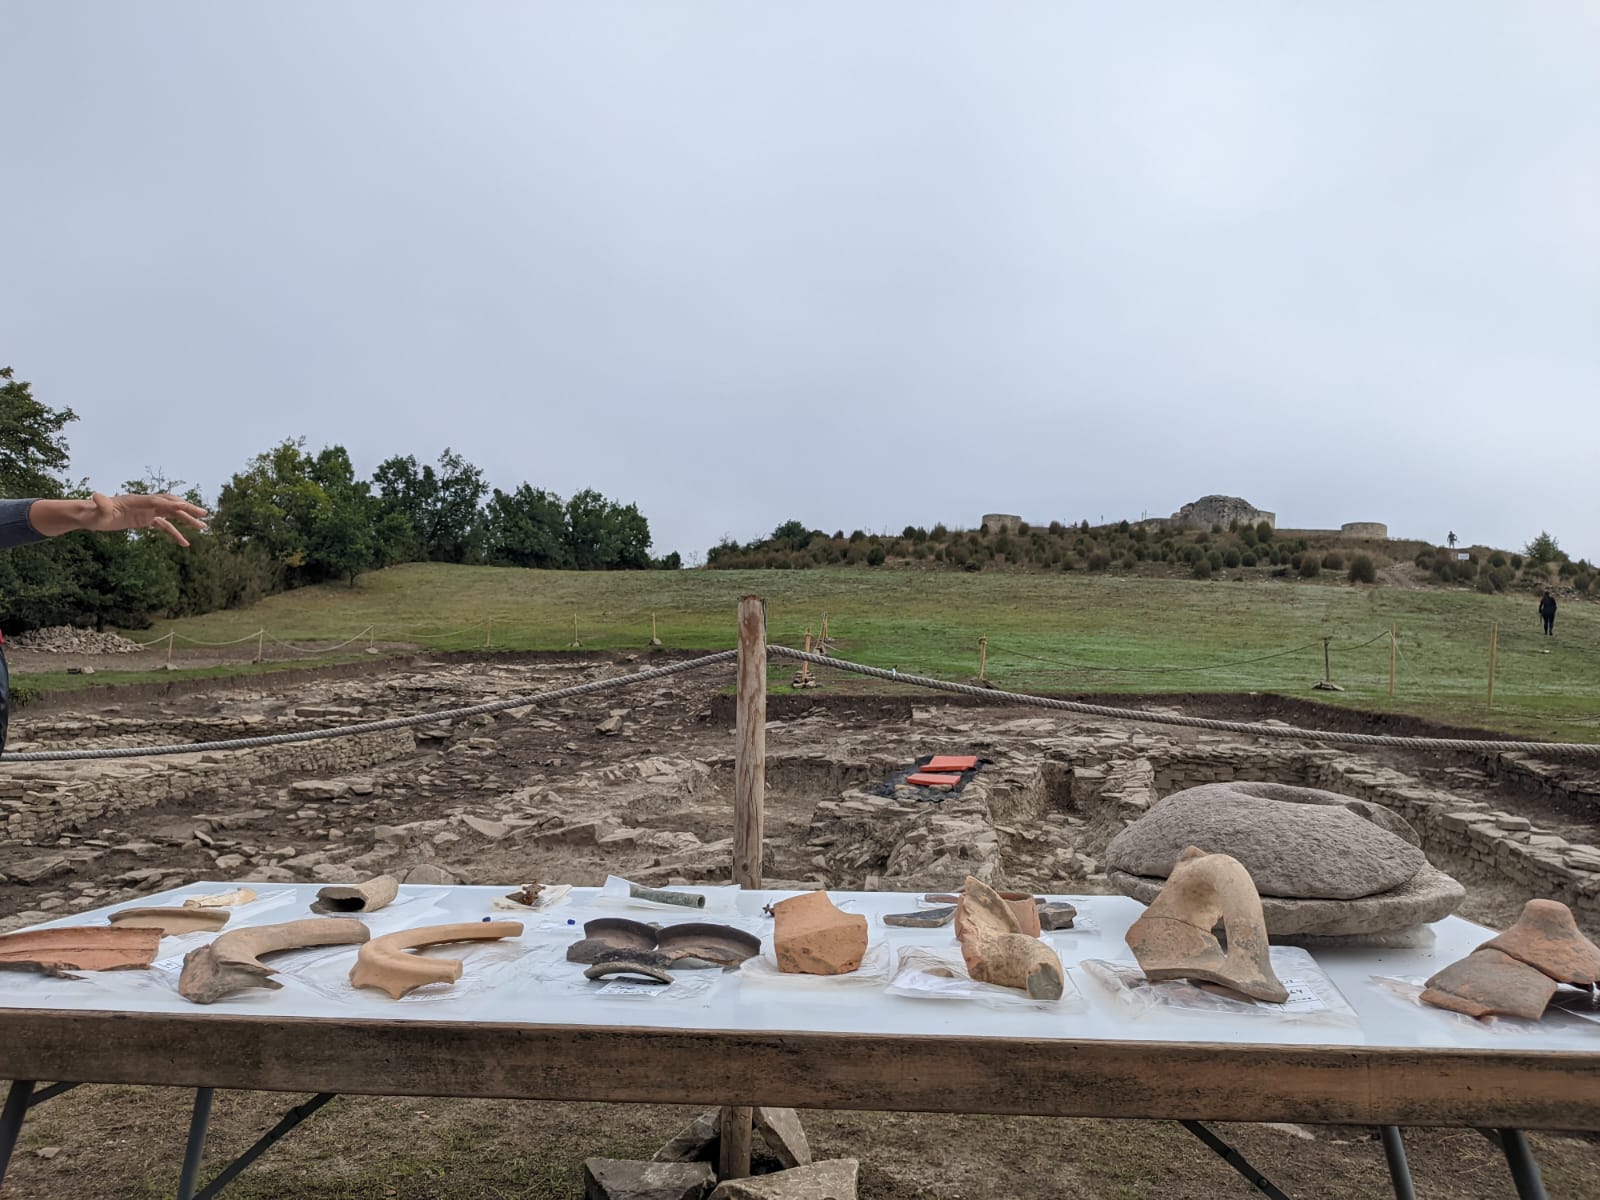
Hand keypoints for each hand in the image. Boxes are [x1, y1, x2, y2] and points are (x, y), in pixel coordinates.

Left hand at [79, 493, 209, 545]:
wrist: (90, 516)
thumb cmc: (92, 514)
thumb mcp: (96, 512)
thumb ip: (99, 505)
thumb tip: (96, 496)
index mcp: (136, 501)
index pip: (157, 501)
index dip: (171, 504)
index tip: (186, 506)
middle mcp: (144, 504)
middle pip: (170, 504)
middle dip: (187, 509)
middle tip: (204, 514)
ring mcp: (146, 512)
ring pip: (172, 514)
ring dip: (187, 519)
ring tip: (203, 527)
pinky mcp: (145, 520)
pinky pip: (164, 526)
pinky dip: (175, 533)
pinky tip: (184, 543)